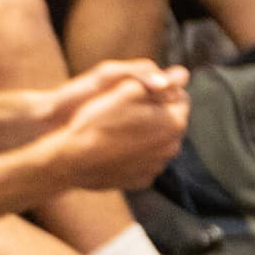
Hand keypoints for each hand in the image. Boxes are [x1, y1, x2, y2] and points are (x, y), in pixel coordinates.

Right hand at [42, 63, 189, 189]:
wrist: (72, 160)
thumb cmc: (98, 121)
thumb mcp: (126, 90)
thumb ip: (158, 80)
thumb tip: (182, 74)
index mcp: (174, 122)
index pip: (181, 98)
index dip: (163, 91)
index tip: (143, 91)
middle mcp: (172, 147)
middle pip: (170, 122)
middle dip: (157, 114)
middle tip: (128, 110)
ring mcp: (157, 166)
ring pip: (158, 143)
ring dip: (147, 135)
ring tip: (120, 130)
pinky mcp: (141, 180)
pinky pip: (144, 162)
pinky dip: (136, 155)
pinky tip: (116, 149)